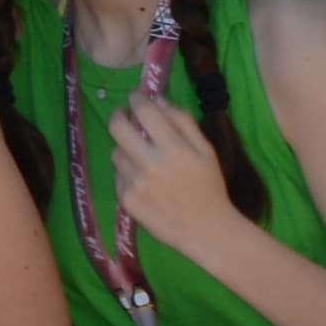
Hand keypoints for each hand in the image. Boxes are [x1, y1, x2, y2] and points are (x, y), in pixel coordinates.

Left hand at [107, 79, 244, 252]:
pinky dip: (126, 172)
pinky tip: (142, 179)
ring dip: (125, 147)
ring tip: (140, 154)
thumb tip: (158, 100)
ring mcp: (135, 183)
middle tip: (124, 115)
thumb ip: (183, 122)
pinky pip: (118, 175)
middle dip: (119, 115)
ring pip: (116, 152)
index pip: (145, 111)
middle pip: (117, 128)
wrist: (205, 229)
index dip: (137, 98)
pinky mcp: (126, 200)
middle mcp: (150, 163)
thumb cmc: (209, 186)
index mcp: (174, 148)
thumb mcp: (205, 150)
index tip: (136, 96)